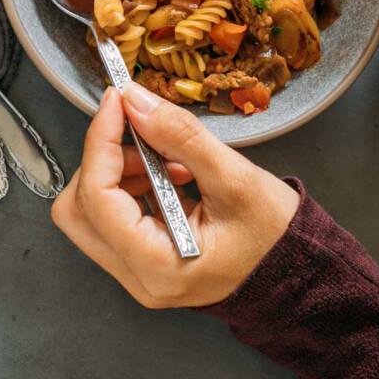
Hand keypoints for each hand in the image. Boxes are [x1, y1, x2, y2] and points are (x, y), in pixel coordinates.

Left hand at [51, 84, 298, 307]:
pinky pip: (113, 216)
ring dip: (118, 170)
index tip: (118, 101)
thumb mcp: (235, 178)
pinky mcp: (143, 259)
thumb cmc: (278, 238)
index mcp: (157, 265)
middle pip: (77, 209)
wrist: (302, 276)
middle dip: (101, 160)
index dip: (99, 140)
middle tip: (142, 134)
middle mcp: (137, 277)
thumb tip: (134, 101)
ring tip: (171, 157)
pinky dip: (131, 183)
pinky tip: (171, 172)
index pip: (96, 196)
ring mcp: (137, 272)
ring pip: (91, 210)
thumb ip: (180, 136)